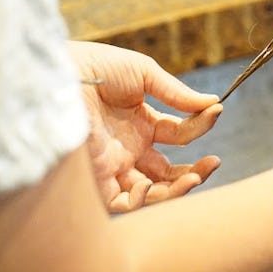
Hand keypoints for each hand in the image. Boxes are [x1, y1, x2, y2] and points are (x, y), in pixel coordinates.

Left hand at [67, 41, 222, 212]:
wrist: (56, 76)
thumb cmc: (94, 68)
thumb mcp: (142, 73)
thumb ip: (176, 93)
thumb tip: (213, 103)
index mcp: (140, 123)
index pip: (179, 135)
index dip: (199, 126)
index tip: (216, 112)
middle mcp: (129, 149)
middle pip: (168, 172)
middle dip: (193, 171)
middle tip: (213, 164)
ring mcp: (114, 166)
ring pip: (151, 193)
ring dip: (175, 190)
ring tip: (193, 178)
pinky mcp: (95, 181)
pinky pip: (123, 204)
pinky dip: (141, 201)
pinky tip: (148, 184)